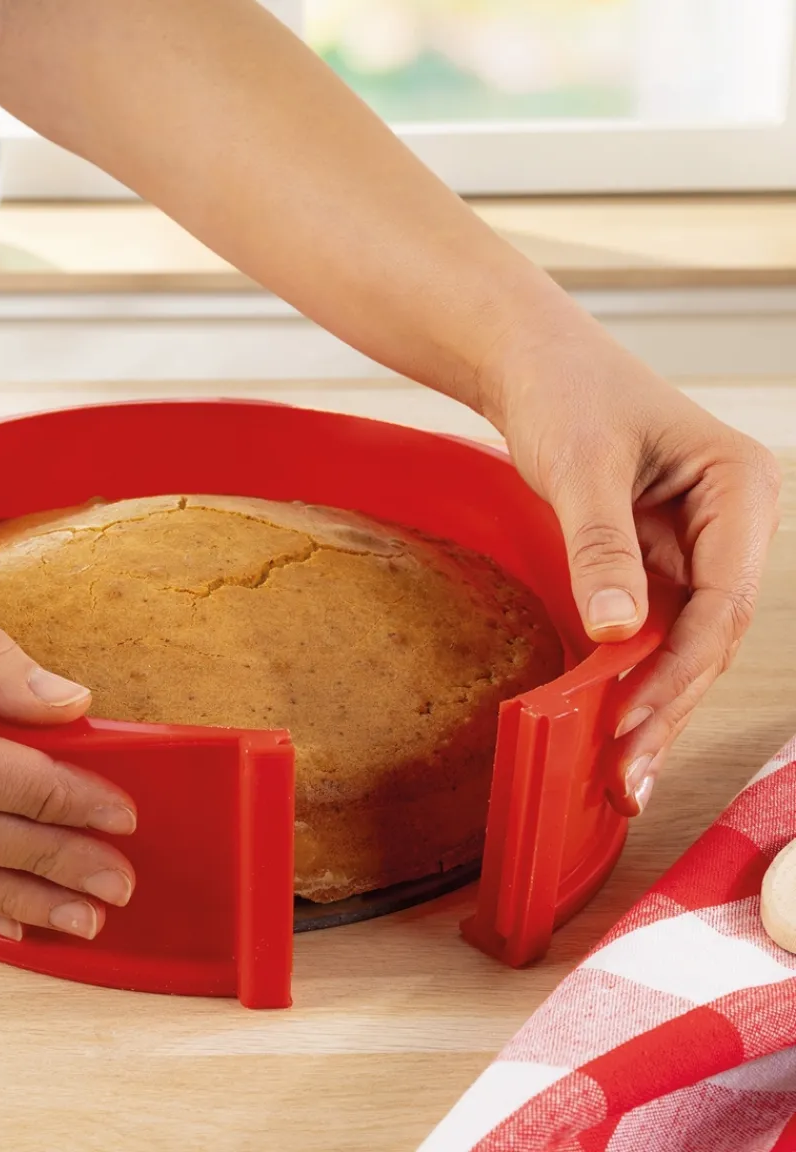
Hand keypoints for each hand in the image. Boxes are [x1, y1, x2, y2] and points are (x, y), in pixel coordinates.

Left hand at [486, 333, 781, 813]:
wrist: (528, 361)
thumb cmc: (564, 389)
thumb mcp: (581, 466)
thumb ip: (602, 547)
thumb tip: (619, 633)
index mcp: (738, 490)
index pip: (725, 603)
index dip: (681, 670)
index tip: (634, 722)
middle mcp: (728, 525)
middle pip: (710, 634)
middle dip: (668, 704)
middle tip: (627, 775)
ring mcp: (693, 544)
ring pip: (683, 641)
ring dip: (652, 702)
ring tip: (619, 771)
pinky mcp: (653, 558)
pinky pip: (650, 626)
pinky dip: (629, 672)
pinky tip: (608, 719)